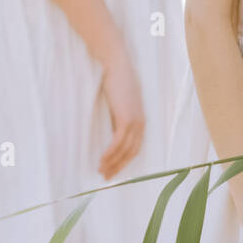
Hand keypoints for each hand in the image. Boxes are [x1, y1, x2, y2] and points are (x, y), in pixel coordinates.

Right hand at [98, 57, 144, 179]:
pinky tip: (102, 160)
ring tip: (101, 172)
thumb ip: (118, 118)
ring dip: (113, 163)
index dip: (124, 161)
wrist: (116, 66)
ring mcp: (135, 121)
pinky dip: (110, 154)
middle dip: (119, 166)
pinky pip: (118, 142)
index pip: (135, 147)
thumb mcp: (119, 104)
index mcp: (140, 120)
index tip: (113, 170)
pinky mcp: (126, 118)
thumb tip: (112, 132)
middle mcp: (141, 123)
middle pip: (132, 152)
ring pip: (125, 150)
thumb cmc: (116, 81)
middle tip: (106, 177)